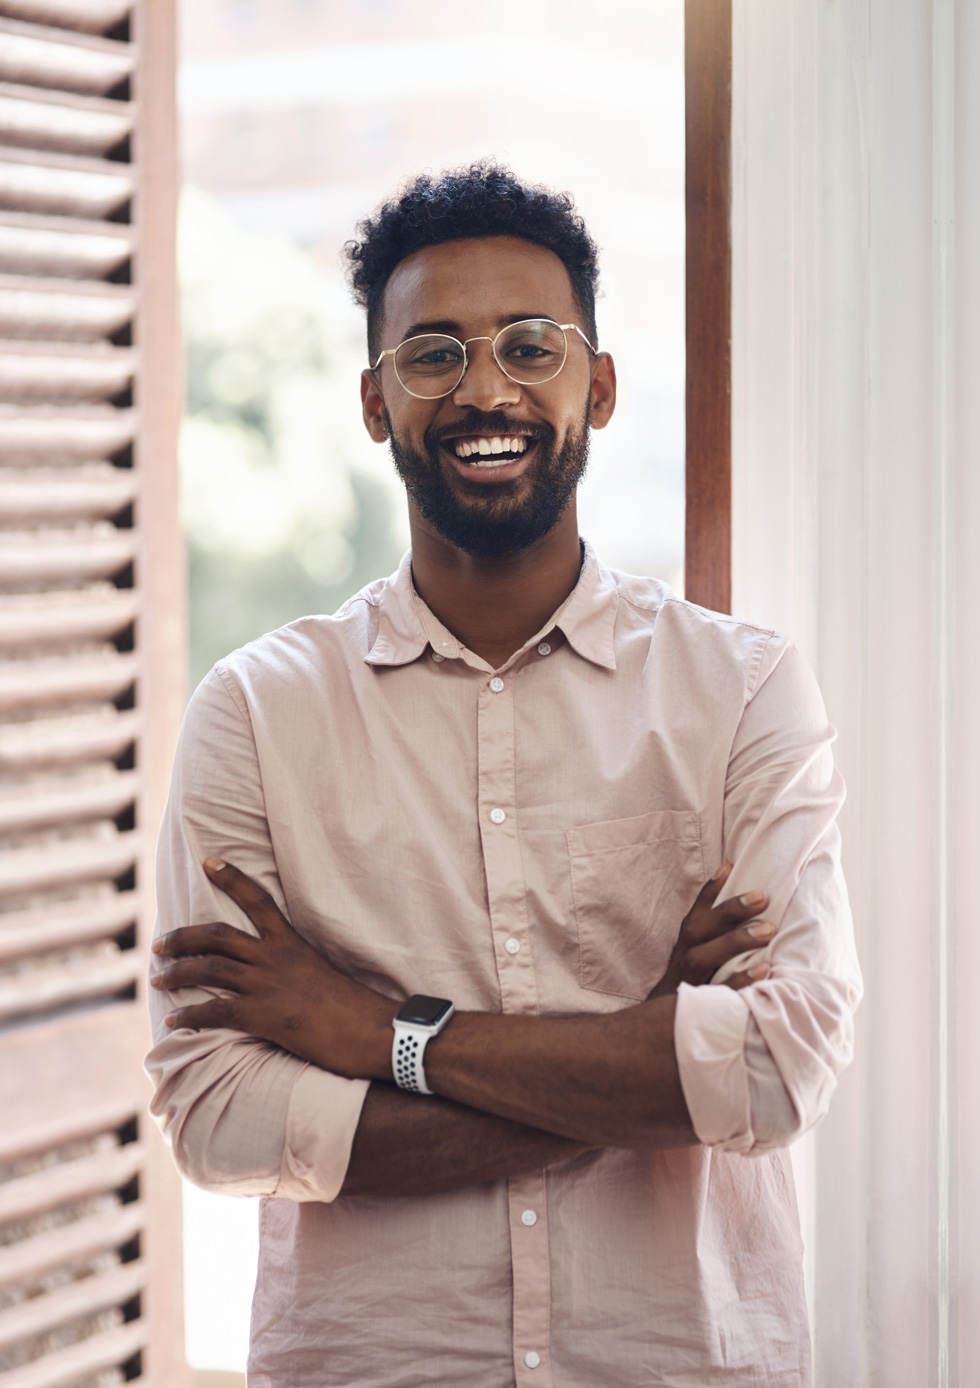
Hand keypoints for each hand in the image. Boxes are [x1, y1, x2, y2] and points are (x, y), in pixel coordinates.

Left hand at [150, 857, 395, 1079]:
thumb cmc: (357, 1008)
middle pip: (218, 936)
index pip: (258, 900)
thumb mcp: (324, 974)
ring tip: (157, 977)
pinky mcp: (265, 1017)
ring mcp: (269, 986)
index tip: (208, 861)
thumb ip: (298, 969)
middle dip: (183, 938)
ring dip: (178, 972)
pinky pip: (217, 1011)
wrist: (375, 1032)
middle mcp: (276, 958)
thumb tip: (283, 976)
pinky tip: (174, 1020)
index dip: (231, 877)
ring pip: (210, 969)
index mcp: (293, 943)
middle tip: (158, 944)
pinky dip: (191, 1013)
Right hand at [648, 863, 772, 997]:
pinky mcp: (696, 1008)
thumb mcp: (696, 966)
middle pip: (698, 931)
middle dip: (729, 911)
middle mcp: (681, 962)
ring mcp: (686, 984)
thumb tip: (748, 916)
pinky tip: (764, 971)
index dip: (709, 891)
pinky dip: (739, 981)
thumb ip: (715, 943)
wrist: (658, 1035)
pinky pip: (716, 993)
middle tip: (763, 896)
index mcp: (683, 949)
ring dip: (735, 941)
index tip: (729, 866)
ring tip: (769, 929)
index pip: (695, 916)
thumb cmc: (689, 995)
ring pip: (703, 957)